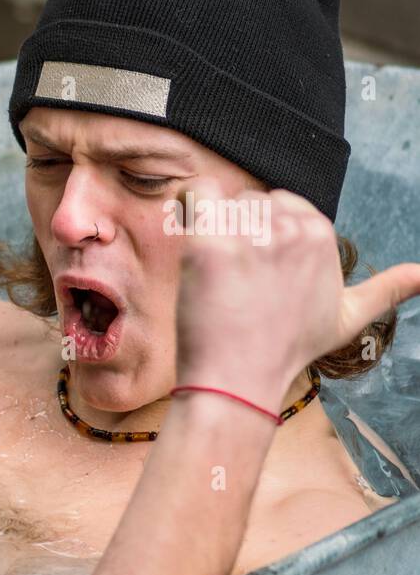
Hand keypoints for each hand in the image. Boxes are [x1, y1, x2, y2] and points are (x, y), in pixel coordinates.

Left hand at [173, 184, 419, 407]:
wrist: (240, 378)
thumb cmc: (289, 347)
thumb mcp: (349, 316)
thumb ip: (388, 289)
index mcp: (320, 232)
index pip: (280, 202)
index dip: (261, 235)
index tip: (258, 272)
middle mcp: (291, 227)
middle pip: (248, 201)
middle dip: (236, 232)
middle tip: (236, 280)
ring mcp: (250, 234)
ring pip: (221, 200)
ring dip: (210, 228)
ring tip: (217, 274)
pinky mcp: (209, 244)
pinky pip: (193, 196)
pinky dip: (186, 208)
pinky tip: (189, 238)